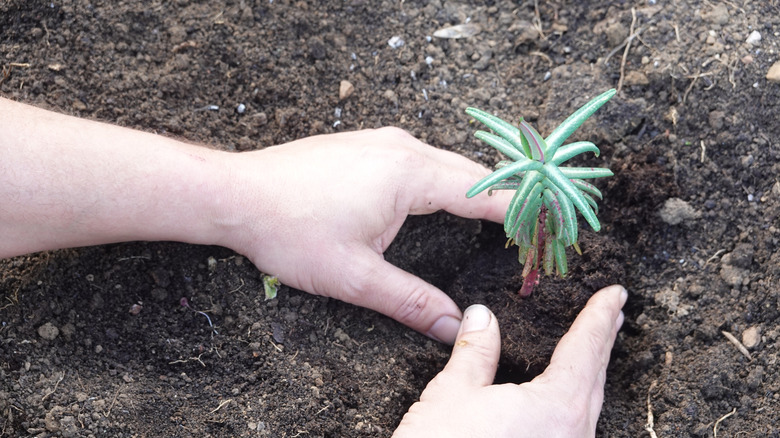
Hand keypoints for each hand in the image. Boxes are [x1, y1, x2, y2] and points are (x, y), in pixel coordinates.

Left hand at [220, 127, 510, 343]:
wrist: (234, 194)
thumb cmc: (289, 231)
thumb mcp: (353, 276)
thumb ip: (410, 301)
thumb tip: (453, 326)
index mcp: (408, 175)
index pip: (482, 192)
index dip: (518, 210)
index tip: (547, 225)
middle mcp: (401, 148)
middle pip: (471, 172)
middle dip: (504, 198)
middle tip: (531, 225)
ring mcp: (381, 142)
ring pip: (446, 162)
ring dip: (475, 186)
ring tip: (500, 213)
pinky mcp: (365, 145)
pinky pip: (422, 157)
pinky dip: (446, 177)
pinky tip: (446, 196)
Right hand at [392, 285, 626, 436]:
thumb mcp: (451, 395)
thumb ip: (475, 352)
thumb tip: (482, 317)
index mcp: (556, 410)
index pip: (585, 350)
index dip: (599, 318)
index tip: (615, 295)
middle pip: (594, 380)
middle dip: (603, 343)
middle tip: (614, 314)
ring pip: (586, 408)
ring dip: (591, 374)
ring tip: (592, 350)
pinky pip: (572, 428)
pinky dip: (573, 401)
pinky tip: (561, 399)